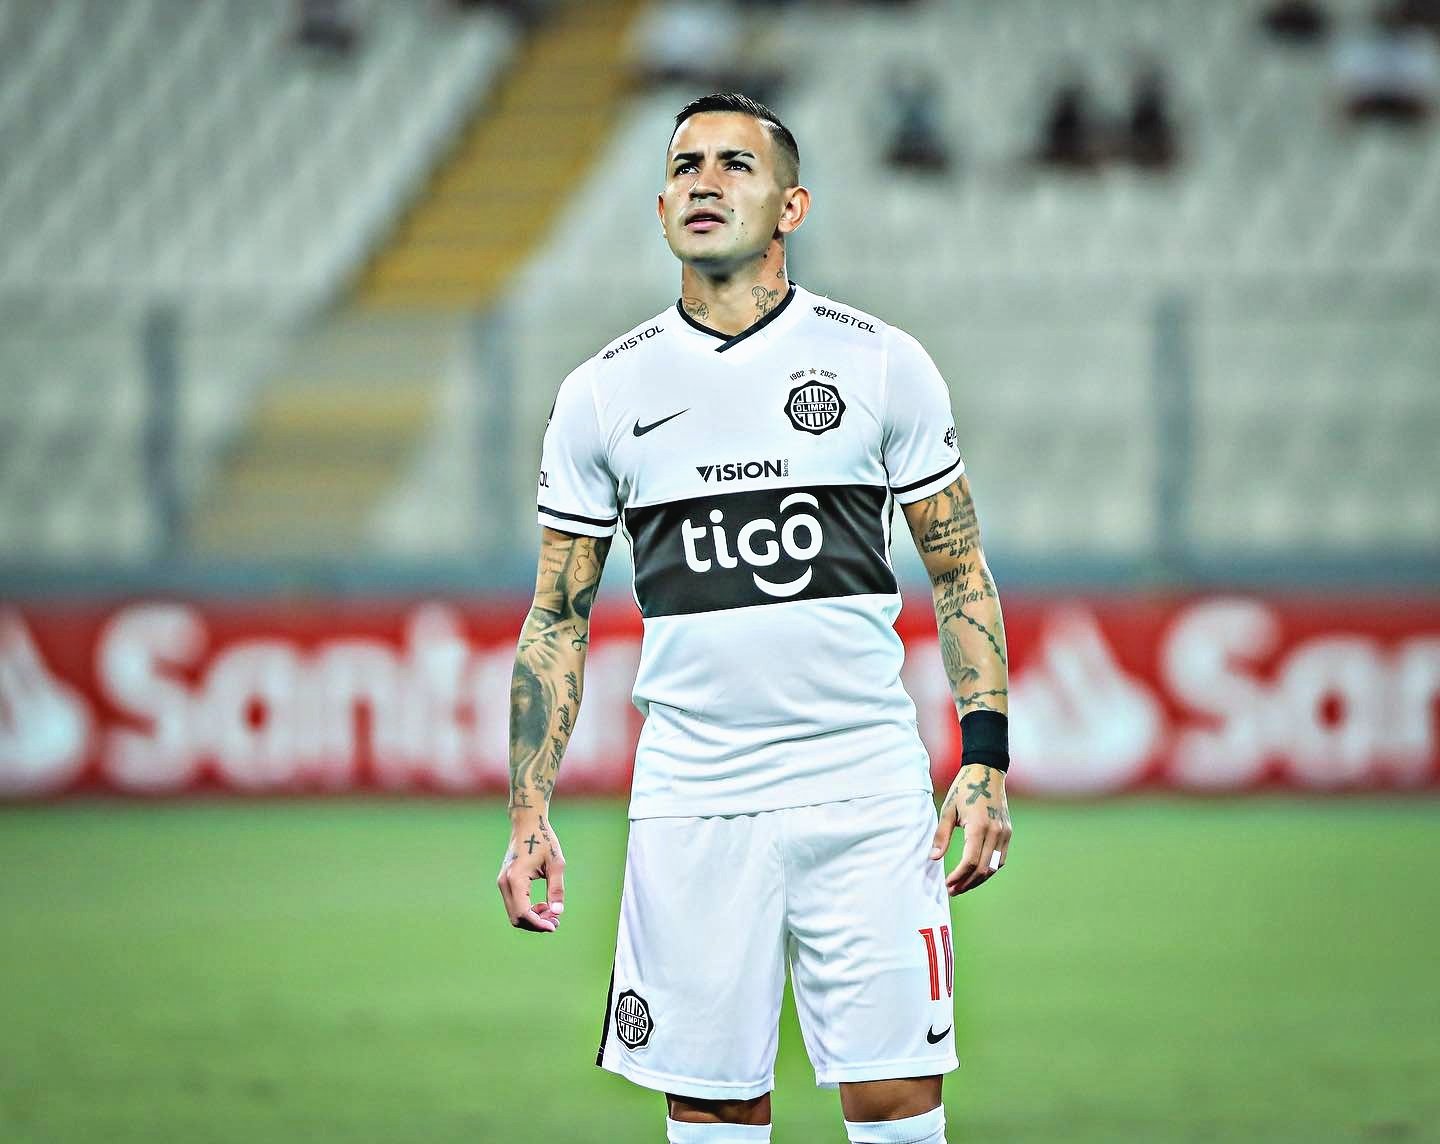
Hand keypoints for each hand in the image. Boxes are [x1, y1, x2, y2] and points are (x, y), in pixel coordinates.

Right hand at [497, 812, 565, 932]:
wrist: (527, 824)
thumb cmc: (544, 840)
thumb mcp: (556, 863)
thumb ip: (556, 889)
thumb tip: (558, 912)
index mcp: (516, 878)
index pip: (524, 912)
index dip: (539, 924)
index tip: (554, 925)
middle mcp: (505, 883)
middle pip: (517, 917)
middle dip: (536, 923)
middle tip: (555, 921)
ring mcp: (502, 882)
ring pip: (514, 913)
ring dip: (532, 918)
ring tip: (551, 912)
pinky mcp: (505, 882)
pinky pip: (513, 904)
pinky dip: (526, 910)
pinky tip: (541, 905)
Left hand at [930, 764, 1011, 894]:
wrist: (987, 772)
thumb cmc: (963, 790)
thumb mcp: (948, 809)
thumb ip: (941, 835)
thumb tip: (933, 858)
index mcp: (979, 825)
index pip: (971, 861)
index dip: (959, 876)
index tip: (947, 884)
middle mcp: (996, 832)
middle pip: (983, 868)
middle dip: (967, 883)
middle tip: (952, 890)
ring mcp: (1005, 833)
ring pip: (994, 867)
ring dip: (978, 879)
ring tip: (962, 886)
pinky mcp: (1008, 833)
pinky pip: (1000, 858)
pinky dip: (988, 869)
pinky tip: (975, 873)